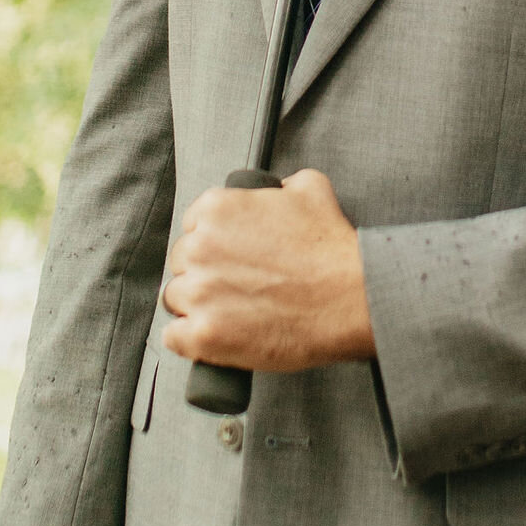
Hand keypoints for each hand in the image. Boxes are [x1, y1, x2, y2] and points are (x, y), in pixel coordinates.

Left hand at [161, 166, 374, 373]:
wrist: (351, 299)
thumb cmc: (332, 251)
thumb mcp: (311, 190)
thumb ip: (281, 185)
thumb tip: (276, 189)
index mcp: (217, 210)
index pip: (192, 227)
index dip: (212, 244)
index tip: (228, 257)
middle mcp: (200, 248)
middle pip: (182, 263)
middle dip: (204, 274)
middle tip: (235, 287)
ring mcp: (200, 293)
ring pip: (175, 300)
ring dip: (196, 307)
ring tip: (229, 314)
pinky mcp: (204, 335)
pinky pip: (174, 337)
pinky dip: (190, 340)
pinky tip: (213, 337)